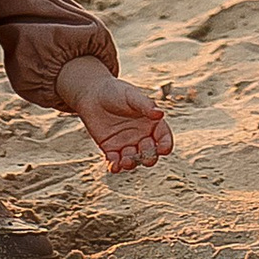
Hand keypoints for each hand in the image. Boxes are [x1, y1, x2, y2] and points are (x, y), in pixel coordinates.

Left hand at [54, 60, 173, 170]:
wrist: (92, 94)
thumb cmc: (115, 91)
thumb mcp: (131, 96)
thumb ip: (145, 105)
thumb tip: (160, 114)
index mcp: (151, 122)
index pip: (163, 137)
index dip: (165, 145)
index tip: (163, 150)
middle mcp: (141, 136)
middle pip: (150, 153)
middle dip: (148, 157)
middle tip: (142, 154)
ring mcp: (126, 144)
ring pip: (134, 160)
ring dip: (131, 163)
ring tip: (125, 160)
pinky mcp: (111, 150)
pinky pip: (115, 162)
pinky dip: (115, 167)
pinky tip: (113, 166)